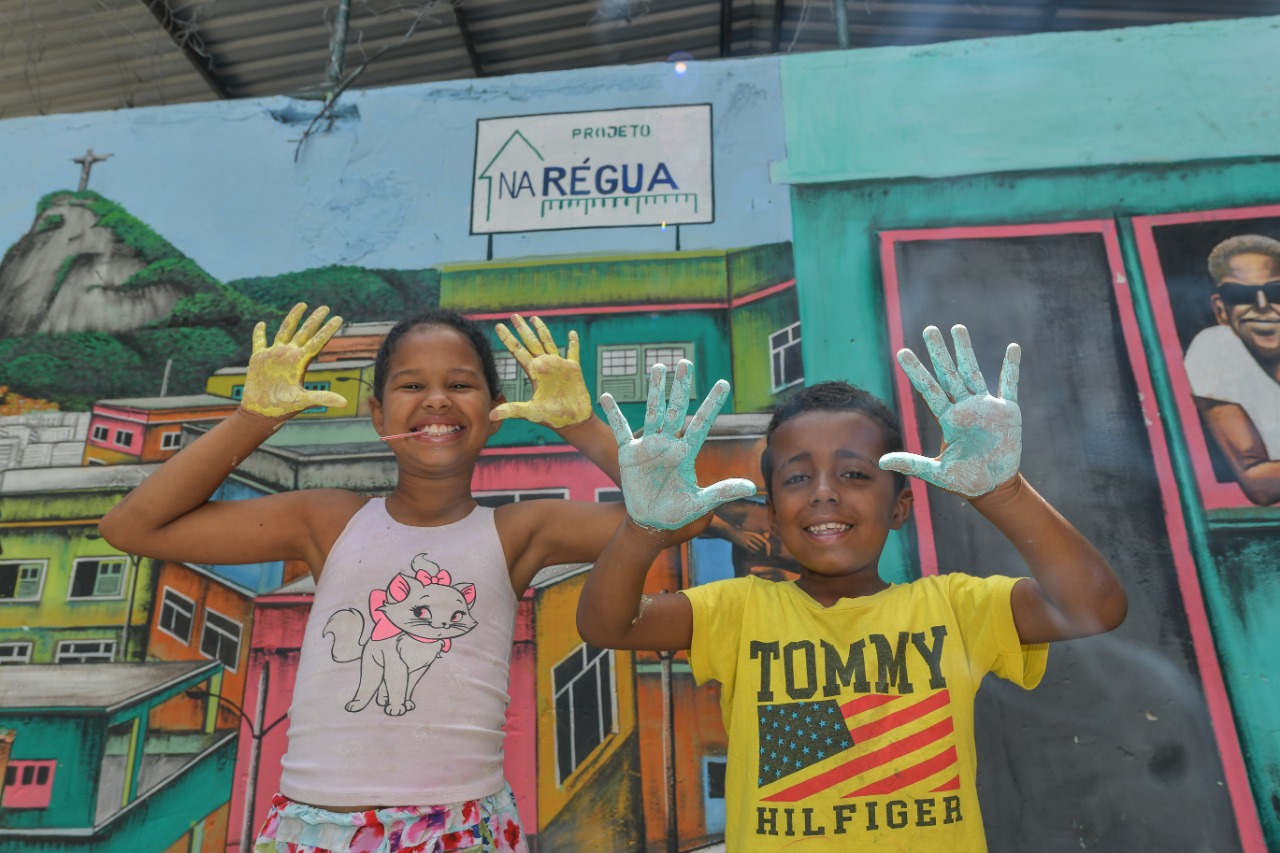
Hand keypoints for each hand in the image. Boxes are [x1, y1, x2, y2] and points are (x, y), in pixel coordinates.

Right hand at [241, 303, 346, 417]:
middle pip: (305, 332)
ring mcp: (274, 356)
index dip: (327, 330)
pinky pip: (259, 342)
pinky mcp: (259, 359)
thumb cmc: (283, 408)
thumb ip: (322, 398)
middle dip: (314, 319)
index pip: (317, 342)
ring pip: (285, 331)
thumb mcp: (303, 401)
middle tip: (326, 307)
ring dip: (293, 318)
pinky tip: (262, 323)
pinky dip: (259, 332)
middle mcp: (289, 356)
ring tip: (303, 305)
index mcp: (300, 362)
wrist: (261, 413)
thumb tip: (345, 403)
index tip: (338, 318)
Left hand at [490, 315, 592, 428]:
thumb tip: (490, 415)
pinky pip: (573, 352)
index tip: (499, 326)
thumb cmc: (552, 417)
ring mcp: (559, 366)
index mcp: (534, 372)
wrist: (572, 421)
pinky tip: (572, 333)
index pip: (518, 351)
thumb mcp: (530, 412)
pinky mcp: (573, 369)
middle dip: (522, 329)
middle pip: (531, 342)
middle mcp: (544, 366)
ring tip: (534, 318)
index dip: (509, 339)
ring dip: (542, 330)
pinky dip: (573, 343)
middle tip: (514, 315)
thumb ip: (512, 410)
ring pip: (548, 342)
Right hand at [601, 359, 756, 530]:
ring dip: (655, 390)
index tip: (724, 383)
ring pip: (652, 412)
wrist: (650, 523)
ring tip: (658, 367)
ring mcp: (648, 447)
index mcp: (686, 453)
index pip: (702, 423)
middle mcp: (669, 444)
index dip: (712, 403)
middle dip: (681, 387)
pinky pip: (620, 430)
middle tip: (685, 362)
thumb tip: (750, 486)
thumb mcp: (700, 503)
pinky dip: (613, 414)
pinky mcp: (629, 454)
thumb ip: (722, 491)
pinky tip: (606, 396)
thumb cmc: (677, 513)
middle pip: (676, 410)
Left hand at [879, 324, 1020, 496]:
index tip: (902, 351)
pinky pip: (1010, 384)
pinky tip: (1012, 348)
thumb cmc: (965, 480)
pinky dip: (1012, 367)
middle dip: (939, 351)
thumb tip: (881, 461)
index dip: (916, 371)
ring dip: (966, 350)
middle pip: (948, 373)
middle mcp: (964, 407)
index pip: (928, 389)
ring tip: (957, 328)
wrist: (994, 486)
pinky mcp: (1008, 411)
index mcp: (948, 419)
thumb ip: (912, 463)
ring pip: (974, 372)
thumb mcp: (937, 472)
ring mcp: (986, 407)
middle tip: (928, 329)